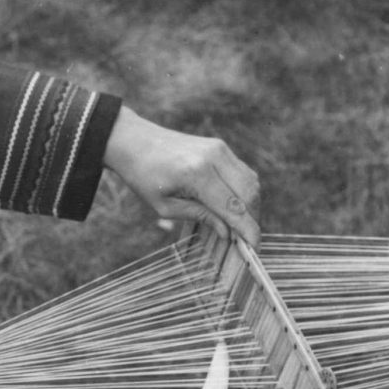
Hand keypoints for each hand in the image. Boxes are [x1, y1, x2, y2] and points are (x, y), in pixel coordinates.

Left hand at [104, 107, 260, 246]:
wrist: (134, 141)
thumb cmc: (143, 176)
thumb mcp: (164, 206)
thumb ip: (199, 216)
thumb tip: (227, 231)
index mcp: (197, 174)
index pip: (233, 205)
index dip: (247, 228)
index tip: (254, 246)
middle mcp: (214, 158)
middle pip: (249, 193)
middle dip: (251, 217)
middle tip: (243, 238)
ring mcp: (220, 149)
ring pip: (251, 181)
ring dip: (249, 204)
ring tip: (238, 223)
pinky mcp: (220, 146)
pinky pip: (242, 171)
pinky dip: (243, 190)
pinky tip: (232, 204)